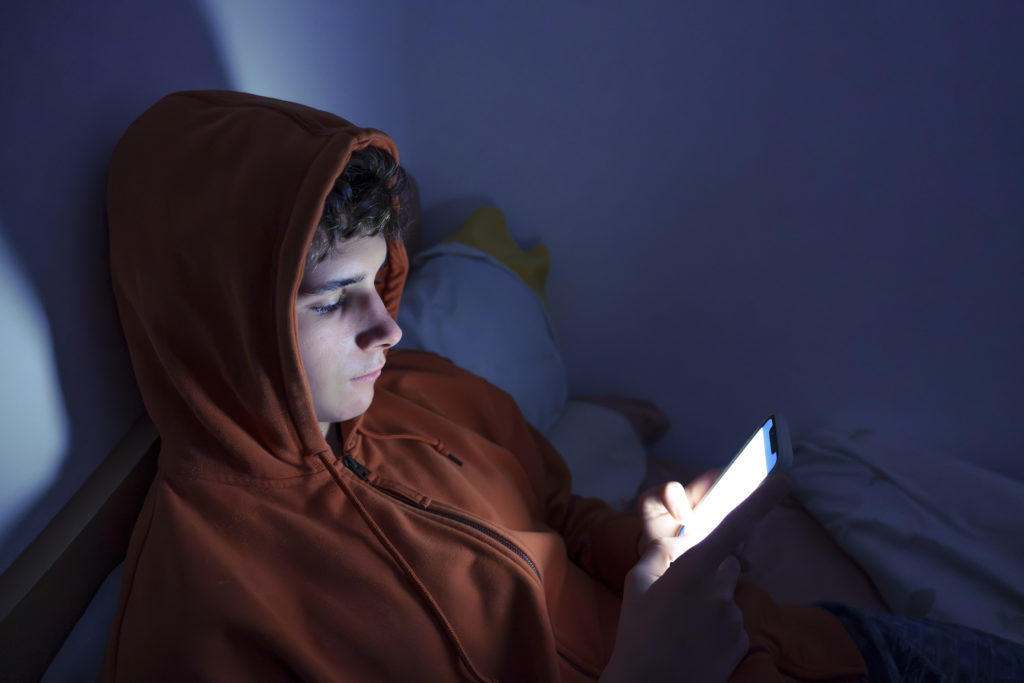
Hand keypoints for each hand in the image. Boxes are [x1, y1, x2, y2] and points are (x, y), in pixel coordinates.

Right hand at [602, 475, 789, 682]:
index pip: (733, 526)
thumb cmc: (638, 634)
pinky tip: (695, 643)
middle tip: (681, 594)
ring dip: (710, 603)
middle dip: (711, 570)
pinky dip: (717, 628)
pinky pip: (732, 622)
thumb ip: (658, 556)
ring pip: (727, 596)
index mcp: (693, 569)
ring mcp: (734, 617)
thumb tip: (673, 543)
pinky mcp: (742, 641)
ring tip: (682, 627)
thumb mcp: (637, 585)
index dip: (761, 500)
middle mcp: (720, 589)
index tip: (783, 480)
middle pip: (726, 564)